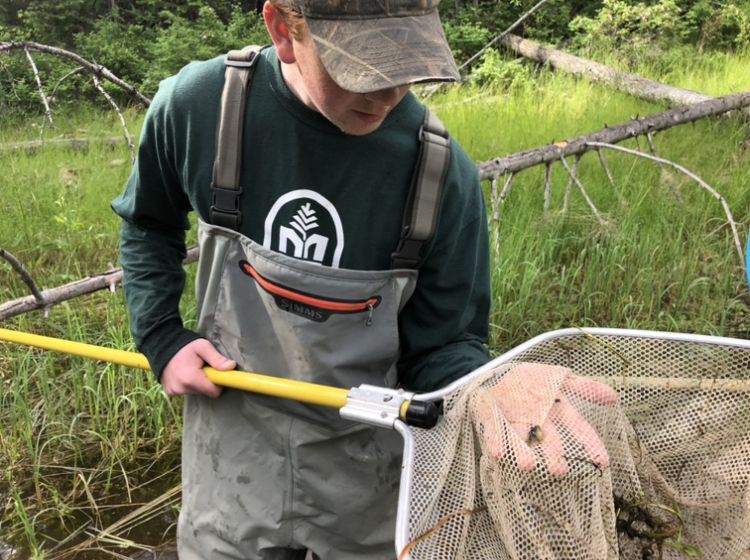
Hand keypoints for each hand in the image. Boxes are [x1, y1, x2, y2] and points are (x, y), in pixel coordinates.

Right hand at [161, 338, 236, 397]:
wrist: (162, 345)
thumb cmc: (185, 345)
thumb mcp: (203, 347)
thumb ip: (217, 358)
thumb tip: (231, 367)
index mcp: (191, 378)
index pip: (214, 392)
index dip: (219, 383)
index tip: (217, 373)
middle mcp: (181, 388)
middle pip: (205, 392)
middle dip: (207, 381)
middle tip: (202, 367)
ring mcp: (174, 391)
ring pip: (196, 392)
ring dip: (197, 382)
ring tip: (192, 368)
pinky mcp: (170, 392)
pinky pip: (186, 391)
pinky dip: (188, 384)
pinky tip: (184, 373)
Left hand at [472, 362, 617, 475]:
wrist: (495, 373)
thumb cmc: (530, 381)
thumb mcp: (559, 378)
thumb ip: (584, 387)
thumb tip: (615, 397)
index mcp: (555, 411)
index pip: (577, 427)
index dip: (590, 443)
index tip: (603, 462)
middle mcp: (536, 421)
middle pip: (548, 439)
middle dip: (553, 454)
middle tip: (560, 470)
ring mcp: (513, 420)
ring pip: (520, 438)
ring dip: (523, 452)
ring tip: (528, 465)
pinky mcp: (491, 417)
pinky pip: (493, 429)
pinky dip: (496, 440)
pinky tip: (498, 453)